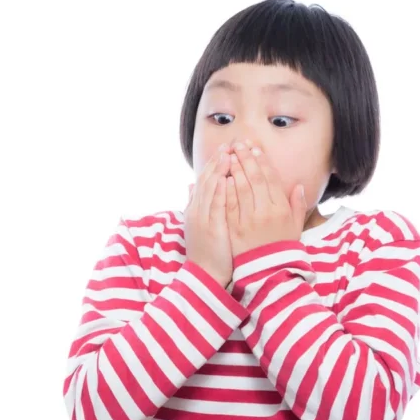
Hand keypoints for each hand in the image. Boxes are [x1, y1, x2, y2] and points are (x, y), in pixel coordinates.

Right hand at [184, 146, 231, 286]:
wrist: (204, 275)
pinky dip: (219, 189)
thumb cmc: (205, 252)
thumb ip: (194, 204)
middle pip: (207, 180)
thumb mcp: (196, 226)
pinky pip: (215, 204)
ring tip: (228, 153)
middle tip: (229, 144)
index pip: (204, 181)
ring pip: (210, 188)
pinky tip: (225, 176)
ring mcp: (202, 218)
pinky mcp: (211, 227)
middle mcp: (196, 211)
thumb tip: (190, 185)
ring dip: (219, 170)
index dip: (214, 165)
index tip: (224, 151)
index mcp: (194, 209)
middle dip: (218, 161)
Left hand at [225, 141, 307, 256]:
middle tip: (238, 144)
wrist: (267, 274)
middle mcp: (266, 211)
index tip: (255, 149)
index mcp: (281, 209)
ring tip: (228, 154)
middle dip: (246, 158)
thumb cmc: (281, 249)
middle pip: (254, 178)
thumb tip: (299, 185)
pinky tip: (222, 176)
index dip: (262, 162)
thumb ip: (297, 205)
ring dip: (234, 168)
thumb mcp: (295, 228)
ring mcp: (249, 220)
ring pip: (241, 188)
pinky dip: (226, 189)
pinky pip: (229, 204)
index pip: (270, 179)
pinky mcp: (235, 228)